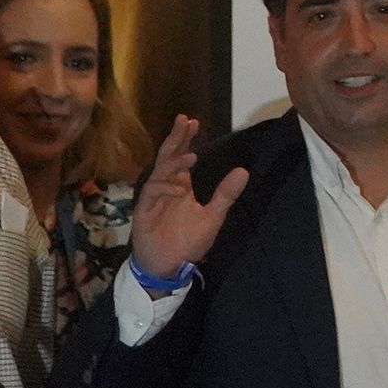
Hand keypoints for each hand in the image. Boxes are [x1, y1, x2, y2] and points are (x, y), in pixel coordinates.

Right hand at [130, 115, 248, 280]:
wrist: (169, 267)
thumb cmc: (188, 242)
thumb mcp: (212, 216)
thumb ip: (225, 194)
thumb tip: (244, 171)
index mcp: (180, 186)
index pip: (182, 157)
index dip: (186, 140)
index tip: (193, 122)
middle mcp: (166, 187)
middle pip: (168, 156)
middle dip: (176, 139)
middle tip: (184, 120)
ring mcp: (153, 198)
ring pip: (159, 172)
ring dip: (174, 163)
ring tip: (191, 156)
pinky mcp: (143, 211)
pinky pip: (151, 193)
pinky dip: (164, 187)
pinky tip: (178, 187)